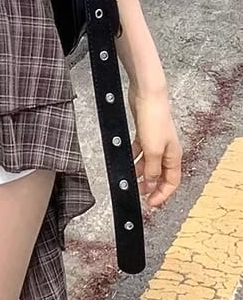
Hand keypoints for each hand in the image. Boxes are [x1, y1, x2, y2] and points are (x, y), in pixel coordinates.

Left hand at [128, 85, 182, 208]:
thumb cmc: (155, 118)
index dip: (162, 195)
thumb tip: (151, 183)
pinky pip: (140, 151)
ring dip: (140, 173)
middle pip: (160, 174)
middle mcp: (166, 150)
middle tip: (139, 194)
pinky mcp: (144, 133)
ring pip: (148, 164)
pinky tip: (126, 161)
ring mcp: (155, 141)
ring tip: (130, 180)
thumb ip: (152, 169)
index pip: (172, 182)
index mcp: (173, 156)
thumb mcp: (153, 150)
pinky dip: (133, 158)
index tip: (151, 203)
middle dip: (151, 186)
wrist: (147, 95)